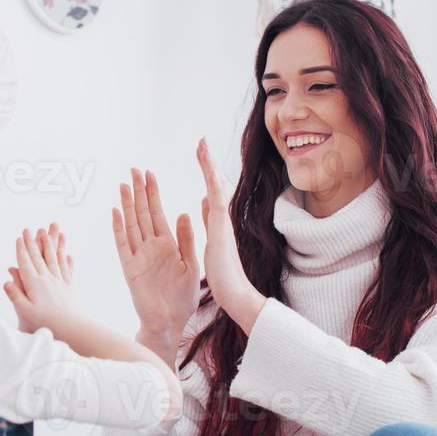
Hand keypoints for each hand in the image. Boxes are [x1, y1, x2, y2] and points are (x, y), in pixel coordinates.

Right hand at [3, 223, 75, 333]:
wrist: (73, 328)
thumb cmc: (47, 323)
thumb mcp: (25, 312)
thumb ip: (16, 295)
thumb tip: (6, 281)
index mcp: (35, 284)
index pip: (26, 263)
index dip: (22, 250)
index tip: (19, 237)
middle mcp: (48, 279)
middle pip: (39, 257)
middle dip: (33, 242)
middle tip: (29, 229)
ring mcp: (60, 282)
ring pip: (54, 259)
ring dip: (50, 245)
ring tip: (49, 232)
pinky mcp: (70, 288)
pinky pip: (67, 270)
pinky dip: (67, 261)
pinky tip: (68, 254)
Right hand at [112, 168, 199, 344]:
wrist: (170, 322)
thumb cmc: (182, 298)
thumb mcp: (192, 265)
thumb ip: (188, 240)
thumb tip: (184, 213)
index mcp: (168, 245)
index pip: (158, 212)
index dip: (153, 193)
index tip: (150, 174)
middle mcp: (151, 247)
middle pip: (143, 213)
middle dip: (139, 192)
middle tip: (134, 170)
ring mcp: (139, 256)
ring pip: (131, 224)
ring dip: (128, 205)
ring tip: (123, 185)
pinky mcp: (130, 268)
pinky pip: (122, 244)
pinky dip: (118, 228)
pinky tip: (116, 211)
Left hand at [197, 139, 265, 331]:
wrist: (236, 294)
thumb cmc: (224, 273)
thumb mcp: (211, 240)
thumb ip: (208, 219)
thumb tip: (202, 201)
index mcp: (216, 221)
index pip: (209, 190)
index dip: (205, 171)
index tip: (200, 153)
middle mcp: (221, 218)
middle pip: (213, 183)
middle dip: (207, 162)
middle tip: (201, 141)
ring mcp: (223, 223)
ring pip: (216, 188)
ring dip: (209, 167)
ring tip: (202, 146)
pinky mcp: (221, 230)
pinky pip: (217, 203)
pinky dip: (213, 186)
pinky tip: (208, 172)